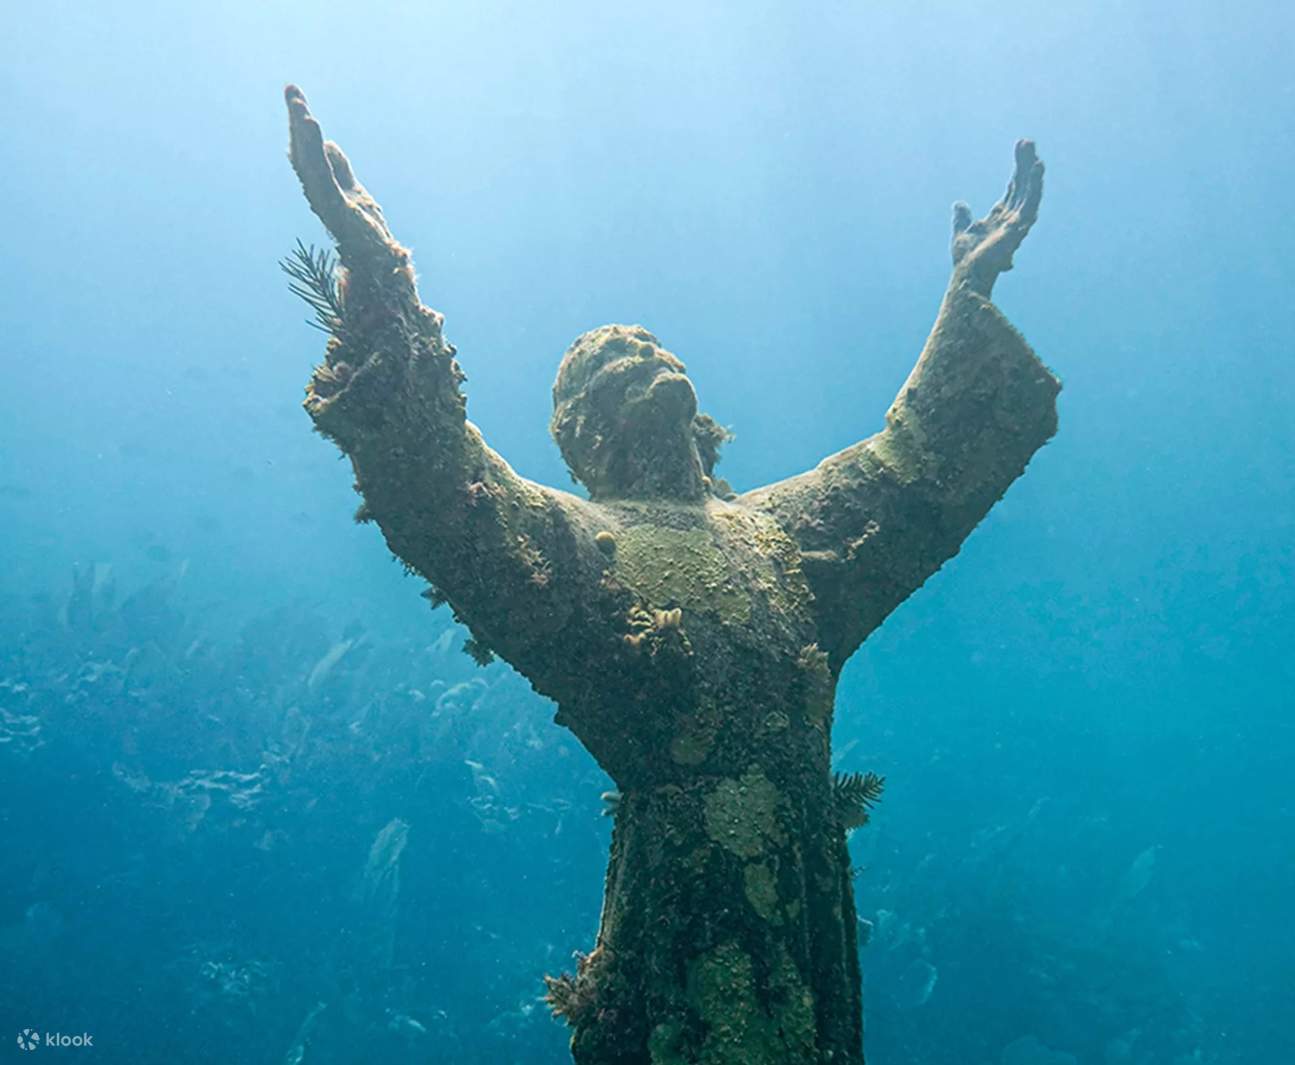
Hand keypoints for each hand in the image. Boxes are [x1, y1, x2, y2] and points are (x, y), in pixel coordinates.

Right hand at [285, 85, 404, 269]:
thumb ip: (340, 168)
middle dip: (296, 120)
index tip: (296, 96)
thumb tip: (327, 143)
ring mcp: (325, 203)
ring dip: (304, 133)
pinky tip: (317, 134)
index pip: (305, 150)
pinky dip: (318, 156)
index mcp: (321, 186)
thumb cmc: (366, 233)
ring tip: (302, 108)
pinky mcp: (338, 211)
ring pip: (309, 162)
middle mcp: (317, 193)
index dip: (299, 124)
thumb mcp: (354, 191)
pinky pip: (324, 178)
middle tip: (291, 89)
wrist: (381, 265)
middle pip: (301, 151)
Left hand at [950, 139, 1044, 296]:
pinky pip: (1031, 201)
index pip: (1014, 187)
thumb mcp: (962, 230)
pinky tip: (1037, 167)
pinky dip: (1035, 184)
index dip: (1018, 168)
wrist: (968, 272)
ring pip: (1029, 190)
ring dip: (1031, 169)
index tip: (1020, 148)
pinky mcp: (1019, 226)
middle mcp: (1013, 216)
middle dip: (1025, 163)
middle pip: (1022, 184)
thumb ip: (962, 217)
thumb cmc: (968, 258)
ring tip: (1033, 150)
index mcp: (1002, 215)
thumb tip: (959, 203)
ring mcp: (1018, 221)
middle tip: (1027, 141)